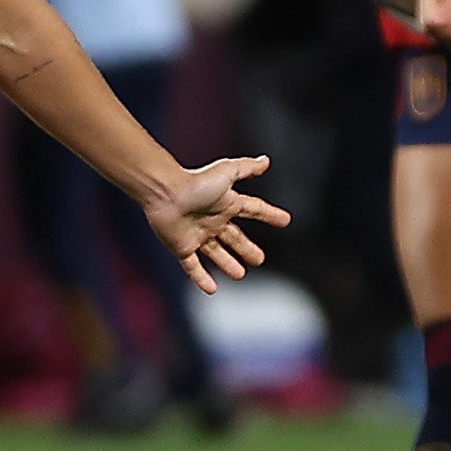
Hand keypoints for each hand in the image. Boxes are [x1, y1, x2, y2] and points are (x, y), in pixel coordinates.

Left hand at [139, 155, 288, 292]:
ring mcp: (197, 235)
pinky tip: (212, 290)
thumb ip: (247, 167)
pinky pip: (193, 267)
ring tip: (240, 275)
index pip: (253, 210)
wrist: (164, 193)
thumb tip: (266, 160)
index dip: (269, 215)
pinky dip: (202, 279)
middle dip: (247, 248)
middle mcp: (212, 220)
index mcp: (226, 203)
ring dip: (229, 264)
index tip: (285, 221)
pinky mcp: (182, 247)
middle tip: (259, 259)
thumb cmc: (195, 182)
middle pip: (234, 237)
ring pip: (216, 253)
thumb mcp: (227, 172)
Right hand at [410, 0, 450, 39]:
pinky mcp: (435, 0)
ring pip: (432, 21)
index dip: (444, 23)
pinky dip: (447, 21)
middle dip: (445, 27)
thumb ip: (449, 6)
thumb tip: (439, 20)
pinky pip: (436, 16)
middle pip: (428, 22)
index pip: (429, 18)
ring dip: (446, 26)